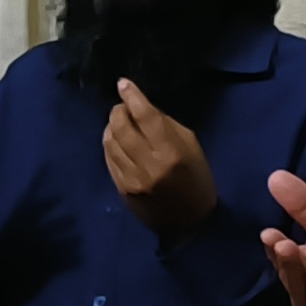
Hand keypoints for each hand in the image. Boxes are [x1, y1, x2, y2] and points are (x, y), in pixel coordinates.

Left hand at [101, 83, 216, 236]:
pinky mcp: (122, 189)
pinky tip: (116, 140)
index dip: (132, 96)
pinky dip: (110, 145)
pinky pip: (108, 159)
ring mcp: (132, 178)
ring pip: (110, 142)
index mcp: (171, 152)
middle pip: (121, 126)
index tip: (123, 83)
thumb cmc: (197, 179)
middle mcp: (148, 164)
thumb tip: (141, 107)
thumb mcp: (192, 147)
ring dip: (111, 126)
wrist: (190, 222)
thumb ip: (166, 125)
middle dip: (119, 111)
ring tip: (118, 122)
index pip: (145, 116)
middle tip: (123, 106)